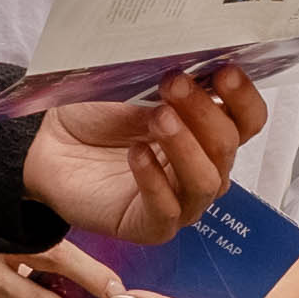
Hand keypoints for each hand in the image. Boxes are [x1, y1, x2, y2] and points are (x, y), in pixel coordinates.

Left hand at [20, 70, 262, 246]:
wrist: (50, 145)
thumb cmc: (95, 116)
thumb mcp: (133, 88)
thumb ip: (169, 86)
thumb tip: (196, 71)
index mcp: (208, 131)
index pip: (248, 120)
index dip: (243, 98)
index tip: (224, 71)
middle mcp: (202, 167)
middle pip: (228, 147)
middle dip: (204, 112)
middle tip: (174, 83)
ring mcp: (181, 201)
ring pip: (206, 182)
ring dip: (185, 146)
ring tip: (158, 118)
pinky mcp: (152, 227)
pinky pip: (167, 210)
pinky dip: (155, 179)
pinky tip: (136, 154)